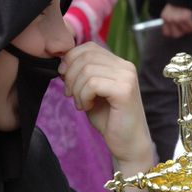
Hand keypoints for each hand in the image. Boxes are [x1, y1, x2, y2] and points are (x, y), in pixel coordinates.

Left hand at [59, 42, 153, 177]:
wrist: (128, 144)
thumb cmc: (109, 119)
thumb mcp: (91, 92)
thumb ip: (82, 74)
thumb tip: (63, 61)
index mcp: (119, 64)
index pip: (88, 47)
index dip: (70, 59)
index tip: (64, 78)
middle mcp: (125, 66)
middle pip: (85, 56)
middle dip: (70, 75)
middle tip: (70, 94)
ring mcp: (127, 77)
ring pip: (86, 70)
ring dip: (76, 90)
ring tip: (81, 104)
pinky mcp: (124, 91)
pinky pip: (92, 84)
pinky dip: (83, 96)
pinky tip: (87, 107)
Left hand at [161, 3, 191, 37]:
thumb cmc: (179, 0)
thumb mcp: (170, 10)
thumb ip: (171, 19)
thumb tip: (176, 28)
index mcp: (165, 17)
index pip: (166, 33)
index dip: (173, 32)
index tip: (178, 30)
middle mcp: (170, 19)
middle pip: (176, 34)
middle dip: (182, 31)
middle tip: (186, 26)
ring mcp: (177, 19)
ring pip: (186, 31)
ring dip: (190, 27)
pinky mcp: (186, 18)